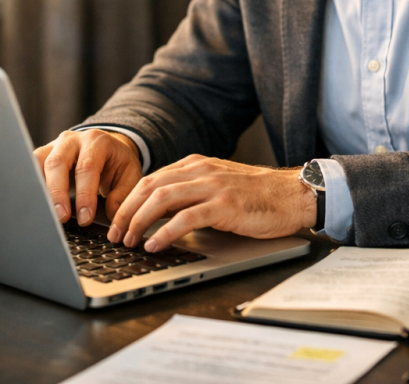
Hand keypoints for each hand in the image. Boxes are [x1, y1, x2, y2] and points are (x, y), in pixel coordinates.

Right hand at [33, 130, 142, 226]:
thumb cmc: (117, 163)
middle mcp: (72, 140)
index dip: (85, 195)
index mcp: (97, 142)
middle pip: (57, 162)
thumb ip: (123, 195)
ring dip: (40, 190)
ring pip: (39, 163)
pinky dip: (32, 186)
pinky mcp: (43, 155)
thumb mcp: (129, 175)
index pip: (87, 167)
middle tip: (61, 217)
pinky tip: (36, 205)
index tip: (85, 218)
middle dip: (58, 193)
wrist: (107, 147)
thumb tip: (112, 215)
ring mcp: (54, 146)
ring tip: (46, 214)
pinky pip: (31, 168)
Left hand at [106, 155, 316, 250]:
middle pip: (150, 187)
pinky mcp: (225, 205)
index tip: (116, 221)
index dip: (128, 200)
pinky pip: (186, 218)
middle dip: (126, 212)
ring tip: (129, 241)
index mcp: (196, 164)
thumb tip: (159, 212)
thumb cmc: (258, 196)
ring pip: (162, 199)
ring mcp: (213, 186)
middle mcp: (201, 170)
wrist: (293, 195)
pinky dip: (164, 232)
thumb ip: (191, 191)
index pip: (151, 179)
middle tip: (115, 235)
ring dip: (139, 222)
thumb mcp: (218, 185)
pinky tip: (155, 245)